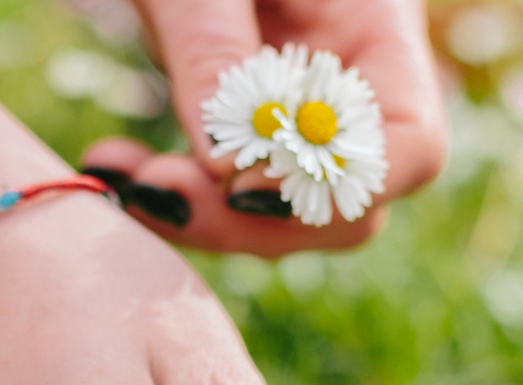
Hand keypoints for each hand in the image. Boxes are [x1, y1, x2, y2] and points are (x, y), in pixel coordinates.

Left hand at [81, 0, 445, 256]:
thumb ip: (214, 48)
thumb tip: (226, 168)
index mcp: (375, 26)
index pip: (409, 150)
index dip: (339, 189)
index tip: (241, 184)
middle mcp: (349, 79)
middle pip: (342, 203)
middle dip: (250, 220)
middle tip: (150, 190)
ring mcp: (299, 104)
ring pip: (282, 210)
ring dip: (200, 215)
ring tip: (115, 177)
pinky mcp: (244, 115)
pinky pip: (228, 185)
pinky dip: (174, 191)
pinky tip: (112, 166)